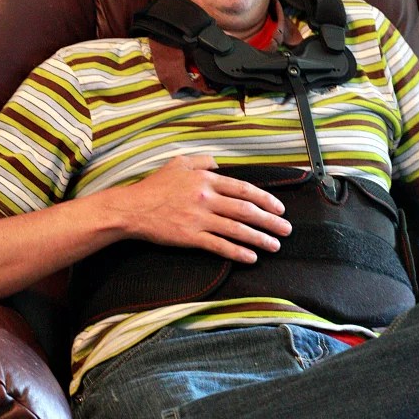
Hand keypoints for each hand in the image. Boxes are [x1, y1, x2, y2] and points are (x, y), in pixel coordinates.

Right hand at [110, 155, 291, 262]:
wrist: (132, 209)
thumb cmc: (154, 186)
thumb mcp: (178, 163)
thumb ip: (202, 161)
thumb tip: (220, 165)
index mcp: (206, 179)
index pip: (244, 189)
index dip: (266, 199)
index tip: (279, 208)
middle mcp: (206, 198)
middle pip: (246, 210)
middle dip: (270, 221)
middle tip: (286, 229)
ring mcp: (199, 218)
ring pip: (237, 229)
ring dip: (260, 238)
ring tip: (275, 245)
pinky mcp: (191, 237)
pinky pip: (220, 245)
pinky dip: (238, 252)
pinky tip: (252, 257)